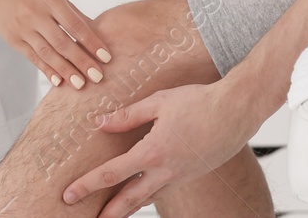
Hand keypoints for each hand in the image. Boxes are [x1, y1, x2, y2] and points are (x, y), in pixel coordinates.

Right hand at [0, 0, 112, 90]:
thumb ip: (72, 13)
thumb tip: (97, 33)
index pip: (75, 25)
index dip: (92, 42)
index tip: (107, 57)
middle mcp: (36, 14)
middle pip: (63, 42)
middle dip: (82, 61)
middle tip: (98, 77)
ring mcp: (23, 27)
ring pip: (48, 53)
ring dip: (66, 70)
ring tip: (81, 84)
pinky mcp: (12, 39)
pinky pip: (33, 57)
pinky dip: (47, 70)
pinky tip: (59, 81)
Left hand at [62, 80, 261, 217]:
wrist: (237, 110)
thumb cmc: (199, 101)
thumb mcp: (160, 102)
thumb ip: (128, 115)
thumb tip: (101, 123)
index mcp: (154, 151)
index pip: (113, 173)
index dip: (88, 185)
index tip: (70, 194)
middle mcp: (166, 171)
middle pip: (129, 199)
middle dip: (107, 212)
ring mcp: (181, 176)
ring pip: (148, 198)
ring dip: (127, 209)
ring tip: (110, 215)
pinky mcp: (192, 175)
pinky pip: (164, 189)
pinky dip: (148, 195)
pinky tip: (141, 195)